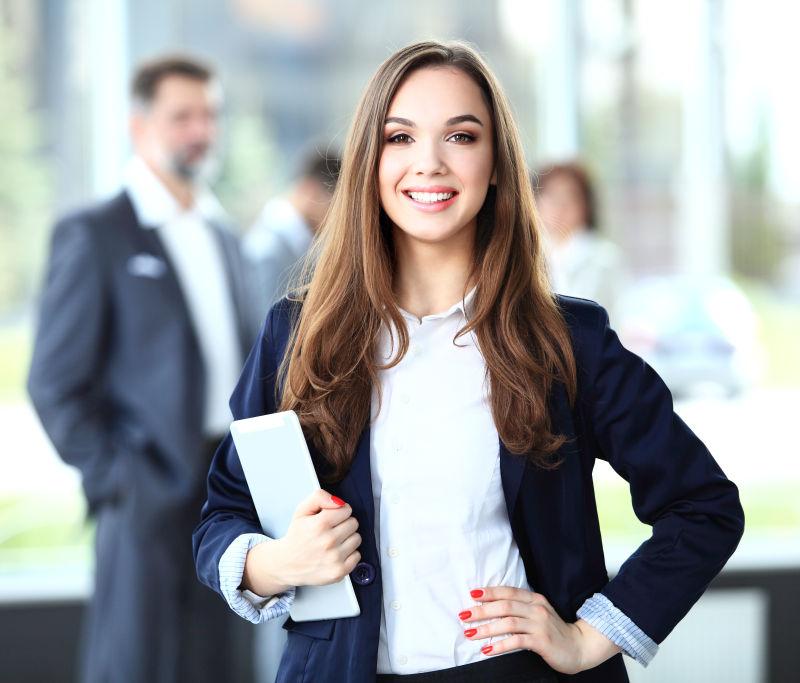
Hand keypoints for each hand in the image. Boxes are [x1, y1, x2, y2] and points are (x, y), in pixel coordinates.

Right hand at [242, 489, 361, 595]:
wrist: (287, 564)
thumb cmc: (297, 536)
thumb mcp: (302, 511)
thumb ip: (319, 497)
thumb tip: (339, 502)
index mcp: (319, 524)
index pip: (346, 509)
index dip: (339, 512)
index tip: (331, 518)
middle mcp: (328, 542)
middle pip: (353, 523)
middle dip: (344, 524)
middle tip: (331, 530)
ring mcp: (334, 558)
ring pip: (357, 538)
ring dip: (347, 539)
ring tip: (333, 542)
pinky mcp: (339, 572)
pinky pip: (357, 556)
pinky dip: (349, 554)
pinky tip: (336, 553)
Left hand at [459, 586, 620, 673]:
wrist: (580, 647)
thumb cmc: (554, 631)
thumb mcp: (538, 613)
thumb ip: (521, 608)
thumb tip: (493, 606)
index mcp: (534, 599)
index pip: (508, 592)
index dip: (489, 592)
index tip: (471, 594)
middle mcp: (537, 608)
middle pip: (505, 605)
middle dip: (482, 610)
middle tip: (464, 615)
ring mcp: (540, 625)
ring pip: (508, 622)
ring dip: (487, 628)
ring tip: (471, 633)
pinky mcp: (542, 641)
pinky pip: (517, 641)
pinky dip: (500, 645)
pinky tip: (488, 650)